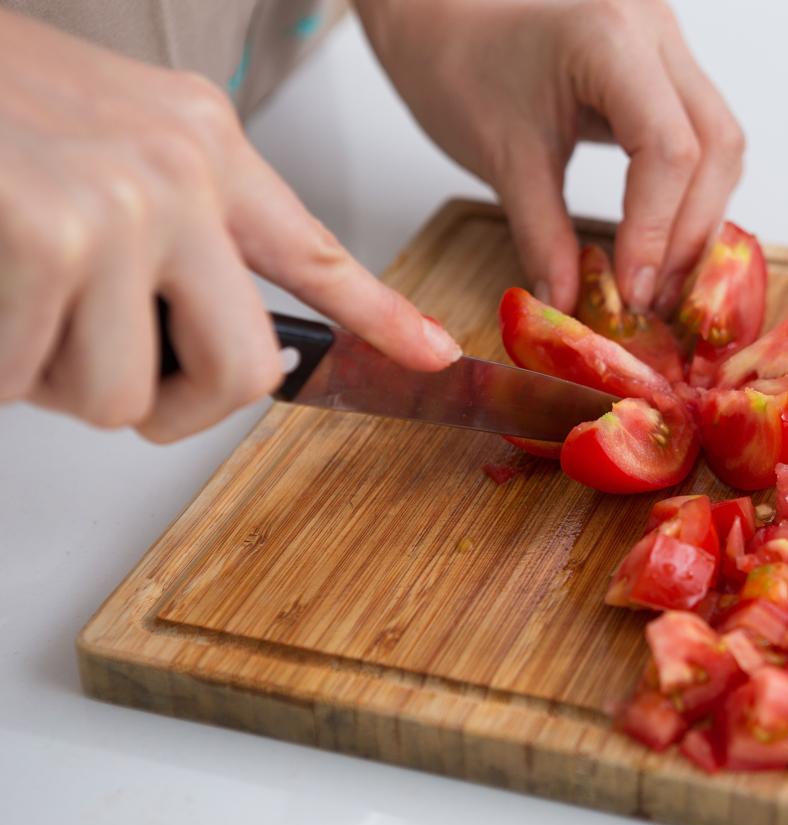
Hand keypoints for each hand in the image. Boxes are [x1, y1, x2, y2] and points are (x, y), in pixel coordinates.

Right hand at [0, 9, 460, 441]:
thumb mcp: (100, 139)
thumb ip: (169, 230)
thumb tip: (199, 336)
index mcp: (204, 145)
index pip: (317, 254)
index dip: (380, 318)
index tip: (430, 357)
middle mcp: (182, 171)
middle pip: (244, 370)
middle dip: (173, 407)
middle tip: (112, 384)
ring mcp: (123, 203)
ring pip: (126, 394)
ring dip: (54, 377)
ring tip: (12, 302)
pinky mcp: (51, 237)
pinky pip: (34, 380)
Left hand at [356, 0, 743, 313]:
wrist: (444, 21)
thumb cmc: (459, 65)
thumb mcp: (502, 158)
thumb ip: (543, 235)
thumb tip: (569, 302)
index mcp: (611, 38)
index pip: (669, 149)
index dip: (657, 230)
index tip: (633, 290)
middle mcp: (655, 31)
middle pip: (715, 146)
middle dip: (690, 232)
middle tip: (654, 296)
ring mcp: (667, 45)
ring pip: (720, 144)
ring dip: (698, 218)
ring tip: (661, 278)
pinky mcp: (664, 69)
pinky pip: (701, 138)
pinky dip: (688, 194)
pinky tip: (662, 239)